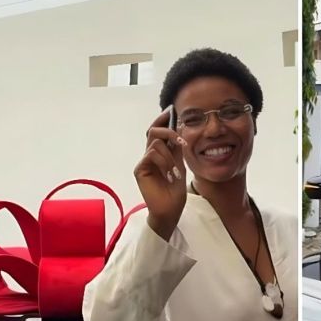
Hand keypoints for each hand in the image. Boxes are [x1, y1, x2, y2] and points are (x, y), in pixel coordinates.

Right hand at [135, 106, 186, 240]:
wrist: (170, 210)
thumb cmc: (174, 191)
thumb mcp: (179, 165)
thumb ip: (176, 148)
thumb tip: (179, 128)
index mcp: (159, 153)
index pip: (157, 131)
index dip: (162, 119)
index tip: (171, 110)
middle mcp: (149, 155)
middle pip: (153, 131)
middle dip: (168, 132)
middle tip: (180, 142)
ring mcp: (144, 162)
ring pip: (155, 143)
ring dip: (170, 156)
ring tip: (175, 172)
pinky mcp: (140, 169)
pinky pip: (151, 154)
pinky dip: (164, 162)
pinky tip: (169, 175)